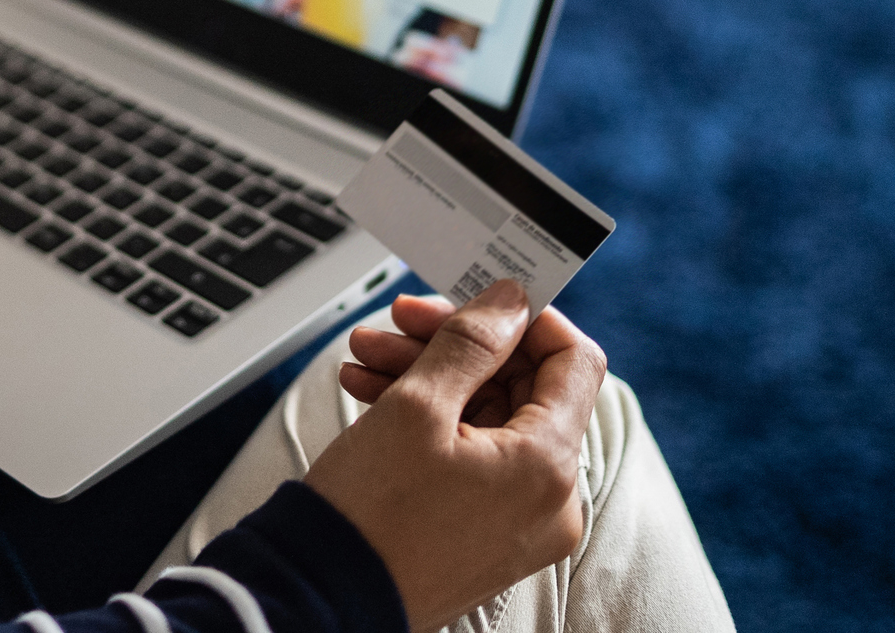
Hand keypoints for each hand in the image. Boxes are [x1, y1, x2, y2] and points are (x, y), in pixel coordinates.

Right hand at [302, 282, 606, 631]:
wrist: (322, 598)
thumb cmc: (369, 514)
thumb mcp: (417, 407)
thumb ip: (472, 342)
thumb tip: (511, 301)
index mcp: (549, 466)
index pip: (572, 360)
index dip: (525, 318)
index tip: (474, 297)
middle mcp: (550, 501)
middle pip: (522, 387)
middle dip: (456, 345)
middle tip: (398, 322)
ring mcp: (519, 522)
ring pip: (489, 419)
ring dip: (431, 377)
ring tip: (366, 358)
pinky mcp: (485, 534)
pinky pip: (474, 458)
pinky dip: (430, 422)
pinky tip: (372, 394)